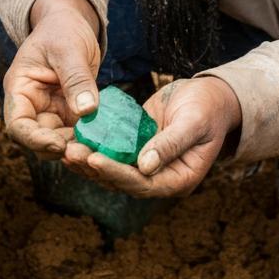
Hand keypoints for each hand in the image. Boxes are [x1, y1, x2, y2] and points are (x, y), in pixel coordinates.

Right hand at [2, 0, 101, 159]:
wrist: (71, 23)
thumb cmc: (62, 30)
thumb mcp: (68, 49)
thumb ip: (76, 78)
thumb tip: (87, 111)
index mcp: (19, 89)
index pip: (18, 125)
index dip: (35, 140)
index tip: (60, 145)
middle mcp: (32, 105)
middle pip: (38, 138)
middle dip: (60, 148)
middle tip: (86, 153)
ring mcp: (50, 110)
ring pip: (58, 139)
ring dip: (76, 146)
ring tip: (98, 150)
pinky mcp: (69, 112)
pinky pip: (76, 130)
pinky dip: (88, 136)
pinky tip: (106, 140)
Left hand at [62, 76, 241, 197]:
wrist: (211, 95)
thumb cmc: (208, 108)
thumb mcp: (194, 123)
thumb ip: (171, 144)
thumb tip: (145, 166)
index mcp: (178, 179)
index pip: (142, 183)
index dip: (117, 173)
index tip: (94, 159)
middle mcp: (160, 177)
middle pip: (122, 180)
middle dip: (95, 167)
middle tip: (70, 154)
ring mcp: (148, 163)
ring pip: (114, 169)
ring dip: (90, 160)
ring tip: (67, 149)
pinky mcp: (138, 146)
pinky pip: (116, 150)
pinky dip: (98, 145)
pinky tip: (78, 138)